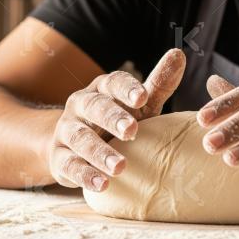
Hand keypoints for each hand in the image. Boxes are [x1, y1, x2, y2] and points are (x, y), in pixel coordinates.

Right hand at [47, 48, 184, 190]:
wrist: (75, 145)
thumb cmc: (117, 120)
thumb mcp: (139, 103)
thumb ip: (158, 83)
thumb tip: (179, 53)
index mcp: (102, 89)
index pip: (112, 83)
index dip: (126, 89)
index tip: (141, 97)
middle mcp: (81, 105)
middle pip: (94, 107)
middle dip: (112, 118)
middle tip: (132, 130)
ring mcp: (67, 131)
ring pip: (81, 138)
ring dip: (100, 152)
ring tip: (121, 167)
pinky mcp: (59, 158)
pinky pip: (69, 165)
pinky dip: (85, 175)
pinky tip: (102, 184)